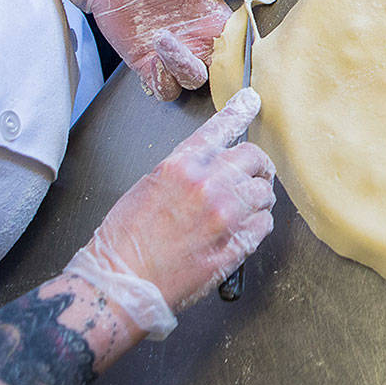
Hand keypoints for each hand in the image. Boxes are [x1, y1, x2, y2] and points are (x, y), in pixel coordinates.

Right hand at [63, 89, 274, 337]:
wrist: (120, 283)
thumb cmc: (124, 240)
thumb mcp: (148, 187)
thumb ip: (184, 171)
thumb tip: (211, 167)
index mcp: (181, 165)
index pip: (220, 128)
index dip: (239, 111)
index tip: (251, 101)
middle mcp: (208, 184)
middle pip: (254, 158)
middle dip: (255, 167)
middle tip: (253, 178)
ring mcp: (225, 215)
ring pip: (264, 193)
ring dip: (259, 199)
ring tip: (244, 210)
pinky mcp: (235, 245)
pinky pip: (264, 225)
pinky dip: (258, 226)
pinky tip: (241, 232)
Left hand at [65, 0, 280, 99]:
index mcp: (219, 25)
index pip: (244, 51)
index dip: (248, 58)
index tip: (246, 53)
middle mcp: (200, 45)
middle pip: (221, 76)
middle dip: (217, 71)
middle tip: (202, 49)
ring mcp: (176, 58)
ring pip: (193, 82)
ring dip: (182, 67)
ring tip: (164, 38)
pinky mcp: (149, 66)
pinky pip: (165, 89)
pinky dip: (164, 78)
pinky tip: (155, 51)